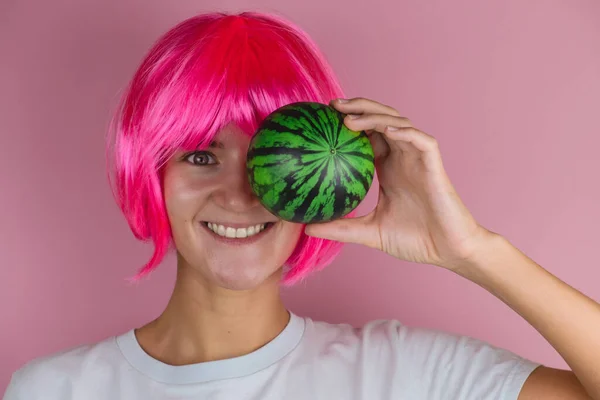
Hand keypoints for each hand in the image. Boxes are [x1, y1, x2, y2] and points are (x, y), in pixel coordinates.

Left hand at [304, 97, 493, 271]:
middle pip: (380, 120)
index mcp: (388, 167)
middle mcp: (402, 157)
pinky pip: (421, 140)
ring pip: (398, 123)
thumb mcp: (369, 232)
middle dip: (358, 107)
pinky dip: (404, 131)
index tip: (322, 118)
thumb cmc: (414, 240)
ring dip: (374, 116)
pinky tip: (385, 130)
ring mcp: (418, 158)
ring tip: (349, 117)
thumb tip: (307, 228)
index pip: (366, 135)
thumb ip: (341, 228)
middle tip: (331, 105)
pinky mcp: (434, 164)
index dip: (348, 121)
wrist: (448, 251)